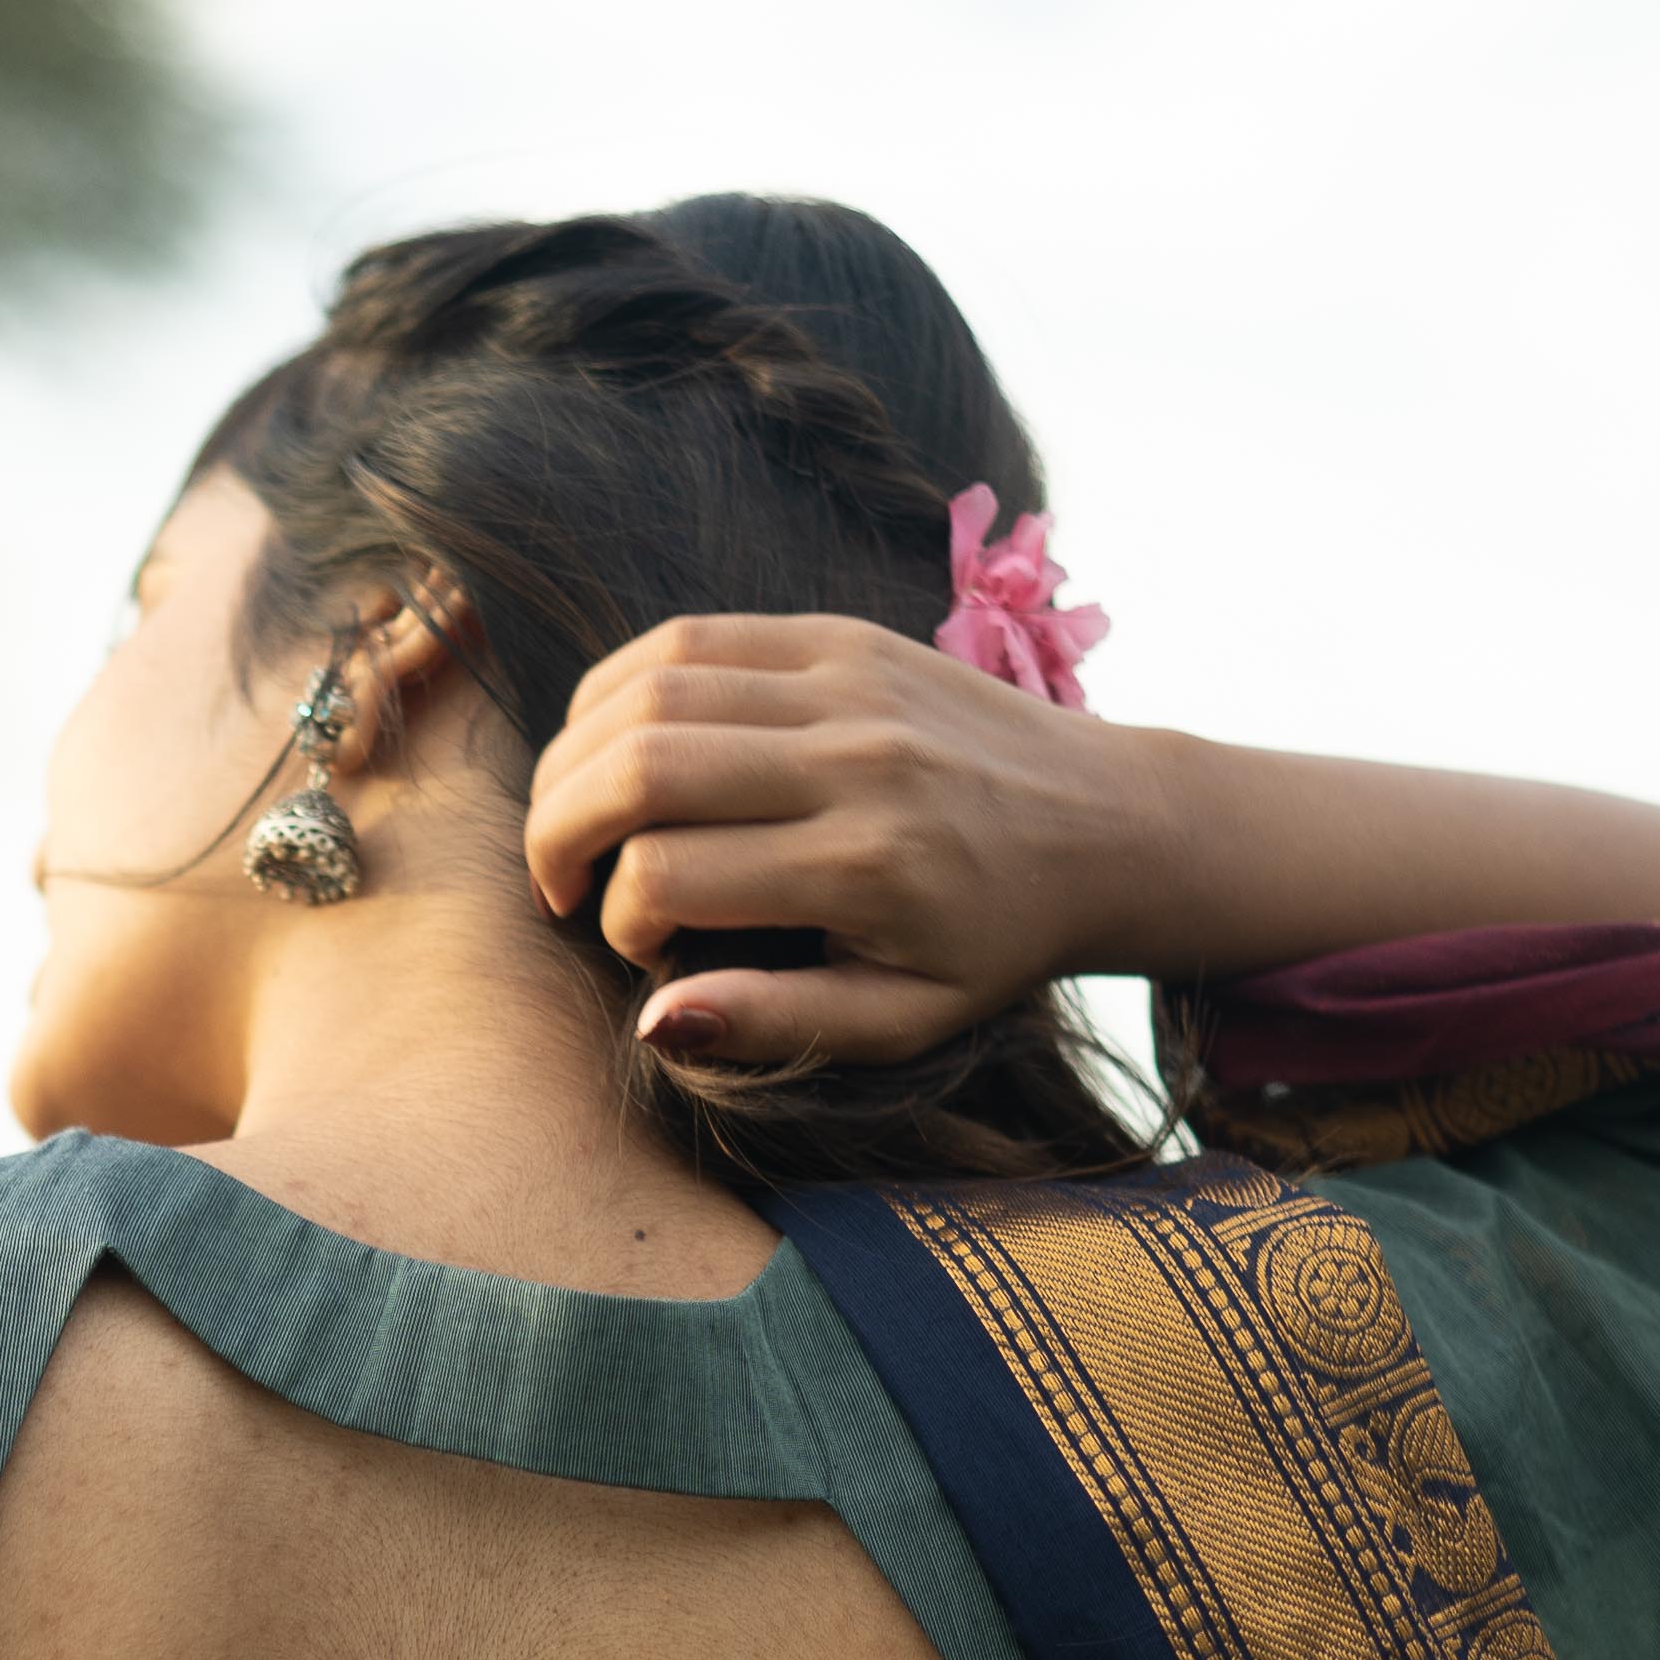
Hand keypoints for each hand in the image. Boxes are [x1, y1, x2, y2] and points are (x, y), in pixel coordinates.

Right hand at [522, 611, 1155, 1068]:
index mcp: (863, 867)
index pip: (667, 875)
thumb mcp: (902, 1019)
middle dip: (557, 830)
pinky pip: (694, 637)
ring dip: (574, 756)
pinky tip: (611, 742)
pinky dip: (624, 685)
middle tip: (554, 880)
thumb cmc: (993, 939)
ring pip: (648, 690)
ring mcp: (846, 683)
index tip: (644, 948)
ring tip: (570, 815)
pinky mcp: (843, 635)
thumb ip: (775, 1024)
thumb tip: (651, 1017)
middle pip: (638, 768)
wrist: (1105, 822)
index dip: (619, 919)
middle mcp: (850, 762)